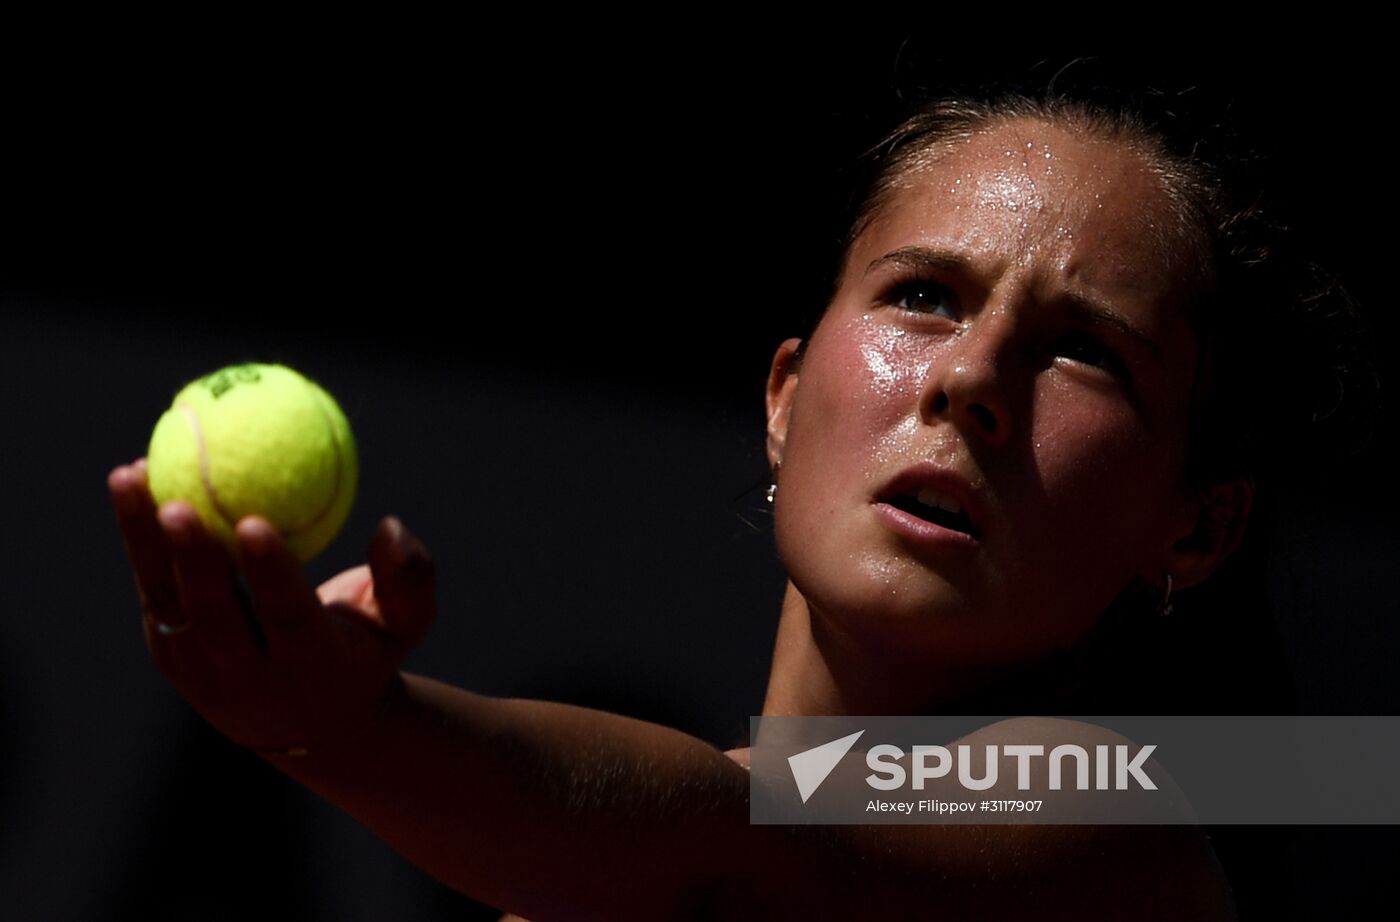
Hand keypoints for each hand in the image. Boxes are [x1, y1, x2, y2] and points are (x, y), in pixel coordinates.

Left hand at [108, 458, 435, 754]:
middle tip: (177, 503)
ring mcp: (199, 666)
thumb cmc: (365, 650)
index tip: (256, 522)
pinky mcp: (169, 650)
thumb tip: (389, 525)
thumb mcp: (405, 623)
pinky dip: (138, 538)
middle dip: (191, 559)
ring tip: (129, 475)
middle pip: (212, 614)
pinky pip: (152, 587)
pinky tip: (133, 481)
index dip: (269, 572)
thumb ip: (411, 577)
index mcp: (310, 665)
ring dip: (143, 539)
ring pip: (167, 599)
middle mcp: (247, 673)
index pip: (285, 617)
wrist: (308, 724)